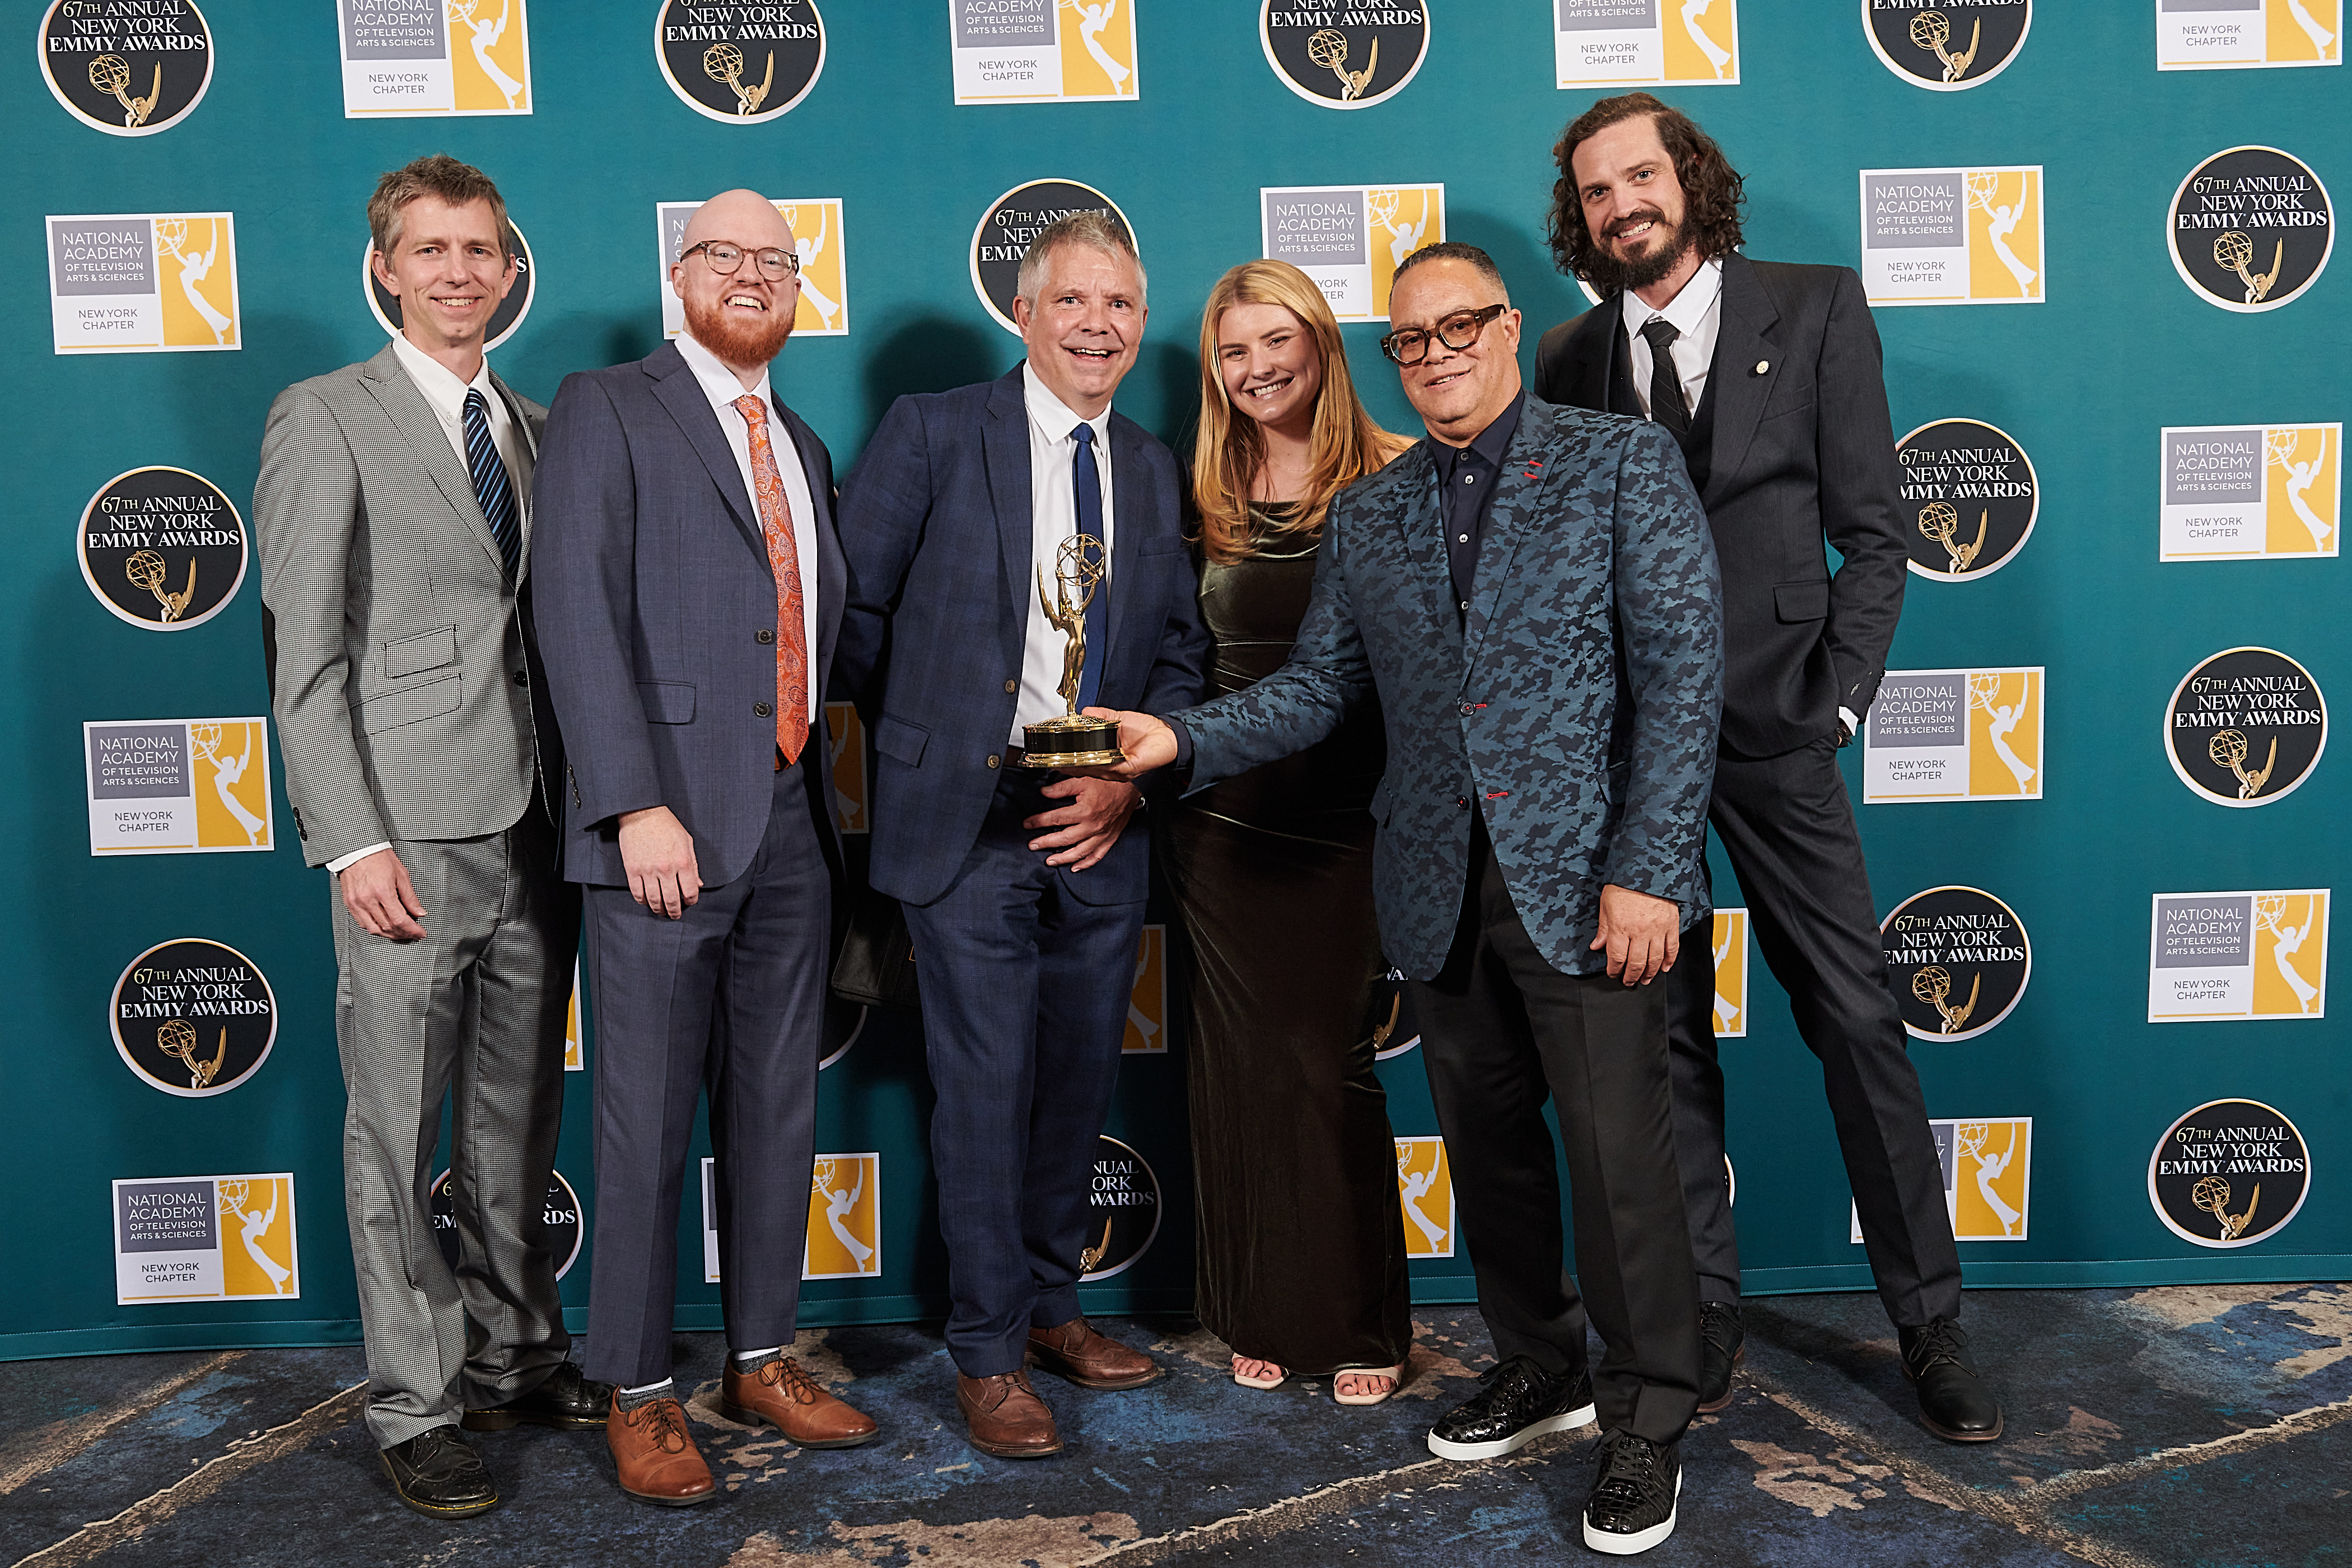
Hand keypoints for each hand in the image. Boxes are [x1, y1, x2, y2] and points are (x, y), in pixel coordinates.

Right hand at [339, 847, 425, 940]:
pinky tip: (384, 927)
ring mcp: (356, 903)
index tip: (420, 932)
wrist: (358, 849)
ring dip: (389, 934)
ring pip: (374, 929)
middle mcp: (367, 900)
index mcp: (382, 891)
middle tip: (413, 934)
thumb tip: (419, 913)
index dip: (413, 930)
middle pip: (388, 927)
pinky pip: (362, 923)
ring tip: (401, 933)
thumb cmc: (379, 858)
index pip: (400, 920)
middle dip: (403, 934)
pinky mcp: (349, 903)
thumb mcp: (401, 875)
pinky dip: (375, 928)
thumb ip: (410, 897)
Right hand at [619, 806, 700, 918]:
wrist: (641, 812)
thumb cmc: (666, 824)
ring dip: (659, 909)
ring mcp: (648, 870)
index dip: (691, 901)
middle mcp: (666, 868)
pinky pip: (637, 893)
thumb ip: (693, 865)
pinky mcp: (632, 869)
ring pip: (654, 900)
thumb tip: (698, 884)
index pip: (690, 891)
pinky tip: (646, 901)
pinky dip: (642, 901)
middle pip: (672, 900)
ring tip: (661, 911)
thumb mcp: (687, 841)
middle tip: (675, 915)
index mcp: (682, 861)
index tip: (689, 902)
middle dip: (675, 912)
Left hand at [1023, 776, 1140, 870]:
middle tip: (1032, 845)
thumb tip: (1043, 793)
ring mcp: (1101, 835)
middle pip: (1064, 839)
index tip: (1027, 824)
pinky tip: (1075, 868)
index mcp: (1084, 810)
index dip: (1038, 822)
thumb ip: (1062, 787)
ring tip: (1049, 861)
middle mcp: (1092, 826)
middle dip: (1045, 843)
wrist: (1133, 787)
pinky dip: (1085, 864)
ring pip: (1079, 852)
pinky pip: (1097, 856)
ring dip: (1062, 858)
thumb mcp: (1083, 779)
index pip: (1055, 819)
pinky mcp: (1109, 839)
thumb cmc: (1109, 782)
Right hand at [1054, 708, 1177, 781]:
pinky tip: (1088, 759)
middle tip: (1053, 757)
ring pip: (1093, 770)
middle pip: (1083, 769)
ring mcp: (1119, 771)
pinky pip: (1110, 768)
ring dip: (1079, 765)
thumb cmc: (1147, 731)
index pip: (1082, 762)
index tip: (1053, 753)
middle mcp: (1111, 767)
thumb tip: (1083, 712)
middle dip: (1067, 764)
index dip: (1067, 759)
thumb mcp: (1119, 719)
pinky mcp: (1128, 769)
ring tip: (1065, 759)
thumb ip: (1101, 716)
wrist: (1167, 736)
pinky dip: (1098, 763)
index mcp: (1106, 757)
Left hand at [1590, 883, 1680, 985]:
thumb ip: (1603, 928)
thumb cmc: (1625, 883)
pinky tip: (1664, 968)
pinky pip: (1672, 948)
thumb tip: (1597, 946)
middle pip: (1636, 963)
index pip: (1616, 957)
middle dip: (1631, 976)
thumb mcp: (1606, 904)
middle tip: (1628, 981)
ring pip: (1654, 960)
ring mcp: (1657, 929)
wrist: (1647, 868)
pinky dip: (1669, 961)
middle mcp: (1640, 931)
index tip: (1612, 973)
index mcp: (1621, 927)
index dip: (1614, 969)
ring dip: (1649, 973)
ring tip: (1645, 979)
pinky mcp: (1671, 925)